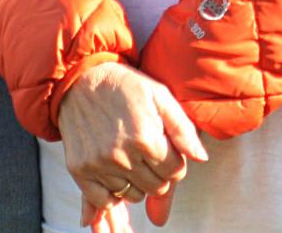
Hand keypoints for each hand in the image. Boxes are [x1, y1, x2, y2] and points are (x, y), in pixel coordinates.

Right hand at [59, 61, 207, 227]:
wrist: (80, 81)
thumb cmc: (125, 86)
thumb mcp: (160, 96)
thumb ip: (183, 129)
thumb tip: (201, 158)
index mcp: (145, 137)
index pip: (175, 172)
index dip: (174, 161)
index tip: (164, 147)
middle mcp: (122, 155)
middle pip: (156, 187)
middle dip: (158, 173)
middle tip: (147, 152)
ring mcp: (99, 165)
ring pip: (133, 196)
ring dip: (136, 182)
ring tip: (130, 157)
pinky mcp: (80, 170)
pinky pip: (105, 200)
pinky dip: (113, 193)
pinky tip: (114, 172)